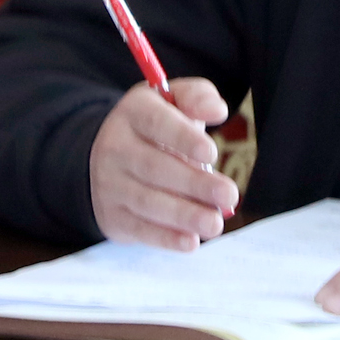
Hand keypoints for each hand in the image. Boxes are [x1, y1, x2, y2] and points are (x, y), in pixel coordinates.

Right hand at [89, 78, 240, 251]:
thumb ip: (199, 97)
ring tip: (215, 223)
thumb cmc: (159, 124)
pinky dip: (166, 239)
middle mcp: (115, 147)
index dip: (183, 138)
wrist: (110, 154)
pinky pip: (139, 229)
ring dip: (184, 215)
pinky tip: (191, 241)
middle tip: (229, 194)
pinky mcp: (113, 215)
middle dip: (194, 184)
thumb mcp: (175, 99)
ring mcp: (110, 184)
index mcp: (134, 112)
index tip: (212, 151)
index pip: (157, 123)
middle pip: (154, 167)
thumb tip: (218, 111)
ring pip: (147, 201)